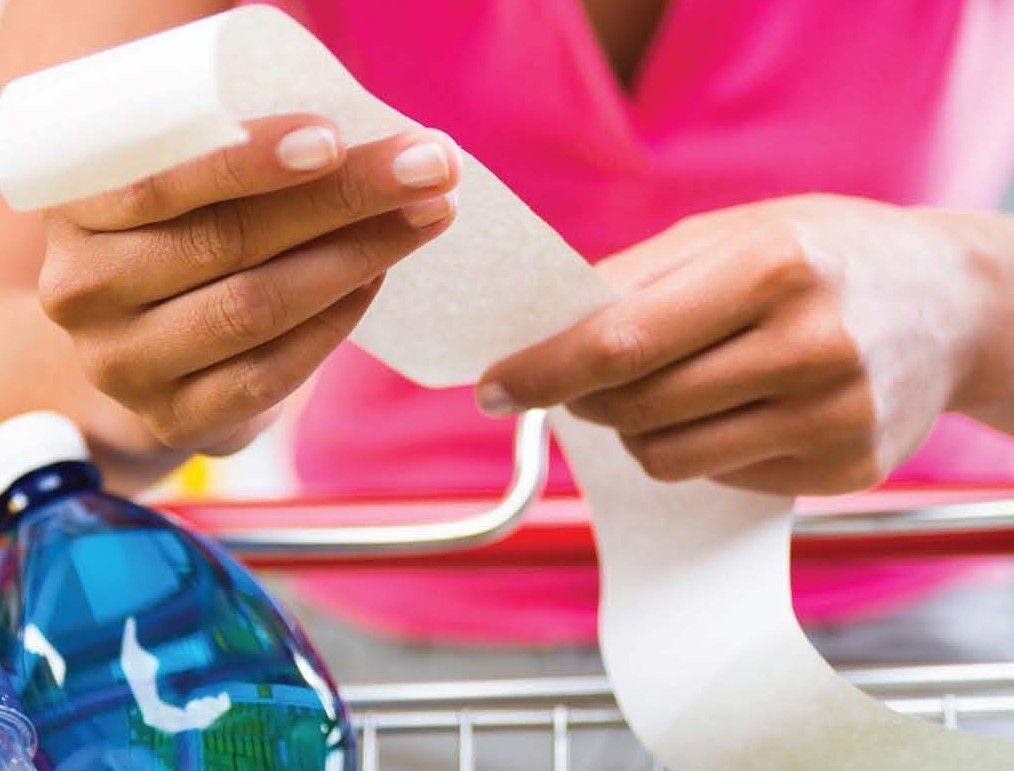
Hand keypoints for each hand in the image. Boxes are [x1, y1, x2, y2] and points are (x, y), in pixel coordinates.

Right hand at [40, 114, 459, 453]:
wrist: (155, 350)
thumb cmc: (187, 240)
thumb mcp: (187, 192)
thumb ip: (242, 165)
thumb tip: (372, 140)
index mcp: (76, 210)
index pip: (163, 181)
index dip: (250, 160)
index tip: (337, 138)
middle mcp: (85, 291)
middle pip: (228, 241)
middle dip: (344, 198)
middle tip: (428, 168)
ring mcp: (125, 365)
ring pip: (257, 307)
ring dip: (357, 256)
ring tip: (426, 216)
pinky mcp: (176, 419)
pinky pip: (273, 371)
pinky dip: (337, 320)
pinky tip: (377, 278)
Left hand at [478, 195, 1002, 494]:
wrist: (951, 302)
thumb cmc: (824, 254)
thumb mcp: (734, 232)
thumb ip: (637, 278)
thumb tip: (545, 328)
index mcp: (771, 268)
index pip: (622, 342)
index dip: (542, 370)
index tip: (492, 387)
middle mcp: (810, 347)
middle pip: (637, 407)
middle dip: (584, 398)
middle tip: (578, 379)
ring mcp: (834, 418)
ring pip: (668, 456)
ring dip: (634, 429)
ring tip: (658, 388)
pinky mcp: (846, 468)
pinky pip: (719, 476)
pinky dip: (697, 446)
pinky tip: (728, 406)